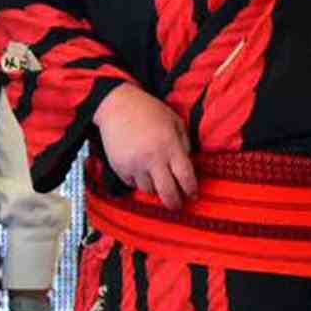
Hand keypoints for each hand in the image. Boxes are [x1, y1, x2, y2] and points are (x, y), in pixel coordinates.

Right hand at [95, 84, 196, 209]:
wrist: (117, 106)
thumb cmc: (149, 111)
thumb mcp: (175, 122)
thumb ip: (184, 144)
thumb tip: (189, 165)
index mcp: (170, 147)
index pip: (186, 177)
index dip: (191, 190)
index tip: (193, 195)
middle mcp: (153, 159)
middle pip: (167, 192)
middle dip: (175, 203)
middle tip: (178, 205)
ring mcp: (135, 165)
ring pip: (149, 190)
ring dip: (155, 189)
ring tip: (157, 180)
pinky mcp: (120, 167)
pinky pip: (132, 184)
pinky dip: (138, 182)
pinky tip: (141, 172)